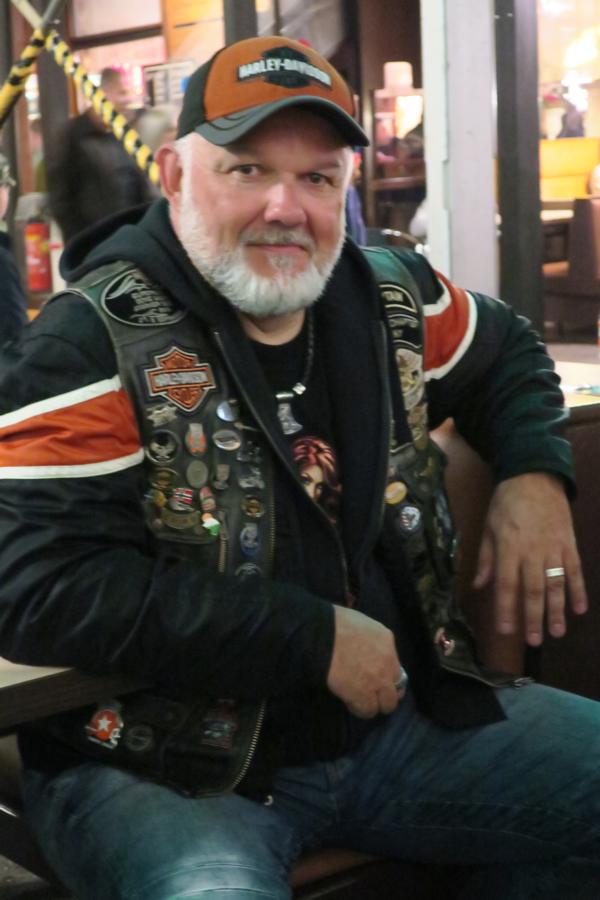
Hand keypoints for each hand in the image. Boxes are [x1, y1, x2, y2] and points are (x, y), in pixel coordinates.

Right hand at [326, 606, 405, 717]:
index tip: (375, 675)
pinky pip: (368, 710)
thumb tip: (363, 646)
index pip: (396, 664)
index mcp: (386, 640)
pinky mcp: (363, 695)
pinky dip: (360, 709)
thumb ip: (368, 637)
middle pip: (397, 687)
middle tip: (371, 691)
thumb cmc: (334, 622)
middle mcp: (388, 662)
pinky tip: (350, 703)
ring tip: (361, 701)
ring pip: (387, 703)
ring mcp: (378, 680)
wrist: (322, 636)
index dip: (386, 673)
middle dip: (386, 692)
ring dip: (376, 703)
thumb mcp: (360, 623)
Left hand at [473, 473, 586, 645]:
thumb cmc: (506, 502)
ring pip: (556, 584)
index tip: (506, 630)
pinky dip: (579, 590)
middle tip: (534, 641)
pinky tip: (580, 609)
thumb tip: (478, 586)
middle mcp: (531, 551)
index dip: (506, 609)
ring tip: (556, 633)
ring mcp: (553, 548)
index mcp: (508, 547)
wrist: (535, 476)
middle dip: (533, 617)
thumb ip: (486, 558)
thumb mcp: (488, 526)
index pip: (506, 584)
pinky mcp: (569, 543)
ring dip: (557, 610)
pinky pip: (575, 570)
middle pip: (533, 589)